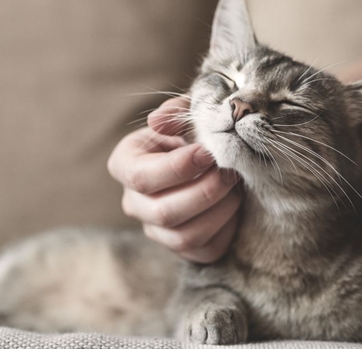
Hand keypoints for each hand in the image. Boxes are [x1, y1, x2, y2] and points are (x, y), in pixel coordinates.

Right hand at [108, 97, 241, 262]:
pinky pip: (205, 250)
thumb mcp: (183, 113)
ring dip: (219, 212)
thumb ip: (174, 111)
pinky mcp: (181, 248)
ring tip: (236, 188)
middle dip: (204, 192)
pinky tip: (235, 206)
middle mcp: (134, 202)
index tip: (207, 152)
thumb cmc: (190, 132)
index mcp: (125, 164)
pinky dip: (227, 229)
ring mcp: (155, 230)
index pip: (140, 177)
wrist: (206, 157)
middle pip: (163, 212)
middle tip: (230, 173)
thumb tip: (157, 121)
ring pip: (184, 236)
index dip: (176, 168)